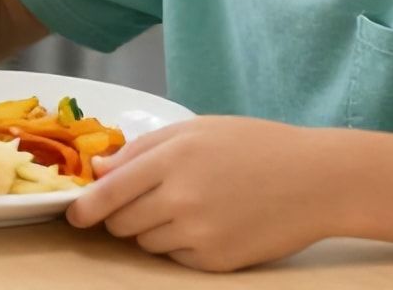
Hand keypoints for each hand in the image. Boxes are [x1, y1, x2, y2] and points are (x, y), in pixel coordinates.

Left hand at [67, 117, 330, 271]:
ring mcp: (198, 234)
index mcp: (171, 159)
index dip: (85, 208)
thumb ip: (142, 149)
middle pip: (120, 223)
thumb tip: (99, 170)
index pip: (108, 193)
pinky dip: (181, 245)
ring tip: (189, 206)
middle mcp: (180, 200)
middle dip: (120, 216)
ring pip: (145, 243)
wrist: (317, 180)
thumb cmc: (256, 146)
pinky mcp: (215, 261)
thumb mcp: (196, 130)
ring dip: (152, 229)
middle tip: (143, 202)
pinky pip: (175, 258)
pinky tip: (210, 223)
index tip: (75, 214)